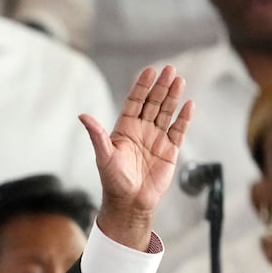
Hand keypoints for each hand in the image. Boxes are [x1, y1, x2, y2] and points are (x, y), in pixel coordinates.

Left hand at [79, 65, 193, 249]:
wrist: (130, 203)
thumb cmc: (114, 181)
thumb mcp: (103, 156)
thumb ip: (96, 135)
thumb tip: (82, 116)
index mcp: (125, 129)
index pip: (135, 102)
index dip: (142, 86)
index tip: (149, 71)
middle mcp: (142, 131)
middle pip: (153, 103)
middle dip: (161, 87)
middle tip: (169, 69)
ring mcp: (157, 139)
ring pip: (166, 113)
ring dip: (173, 97)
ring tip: (179, 80)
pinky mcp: (170, 151)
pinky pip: (178, 130)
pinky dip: (184, 118)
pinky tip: (189, 104)